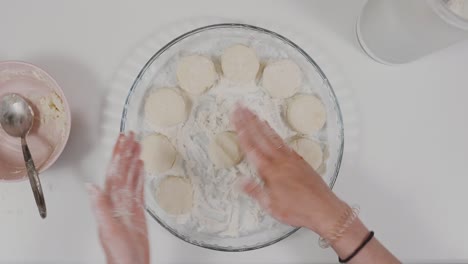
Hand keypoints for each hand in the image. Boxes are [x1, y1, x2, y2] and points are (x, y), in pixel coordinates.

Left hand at [88, 133, 148, 263]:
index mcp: (110, 203)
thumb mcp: (109, 230)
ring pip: (130, 176)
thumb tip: (90, 186)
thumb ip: (100, 208)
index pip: (114, 172)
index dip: (118, 154)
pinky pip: (137, 189)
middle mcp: (117, 201)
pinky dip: (139, 176)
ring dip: (132, 160)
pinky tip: (141, 168)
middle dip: (125, 151)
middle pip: (122, 170)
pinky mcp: (136, 212)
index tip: (122, 139)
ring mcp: (127, 206)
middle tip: (131, 135)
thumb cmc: (120, 255)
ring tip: (137, 146)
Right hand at [231, 105, 345, 235]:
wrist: (324, 209)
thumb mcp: (272, 205)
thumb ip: (255, 191)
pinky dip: (274, 133)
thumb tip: (240, 182)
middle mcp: (280, 161)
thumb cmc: (300, 209)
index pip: (251, 147)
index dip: (242, 130)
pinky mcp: (299, 160)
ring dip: (260, 123)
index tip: (235, 117)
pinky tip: (271, 129)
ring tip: (253, 112)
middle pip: (260, 136)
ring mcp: (290, 158)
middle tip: (240, 106)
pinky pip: (283, 142)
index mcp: (270, 171)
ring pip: (272, 136)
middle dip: (248, 120)